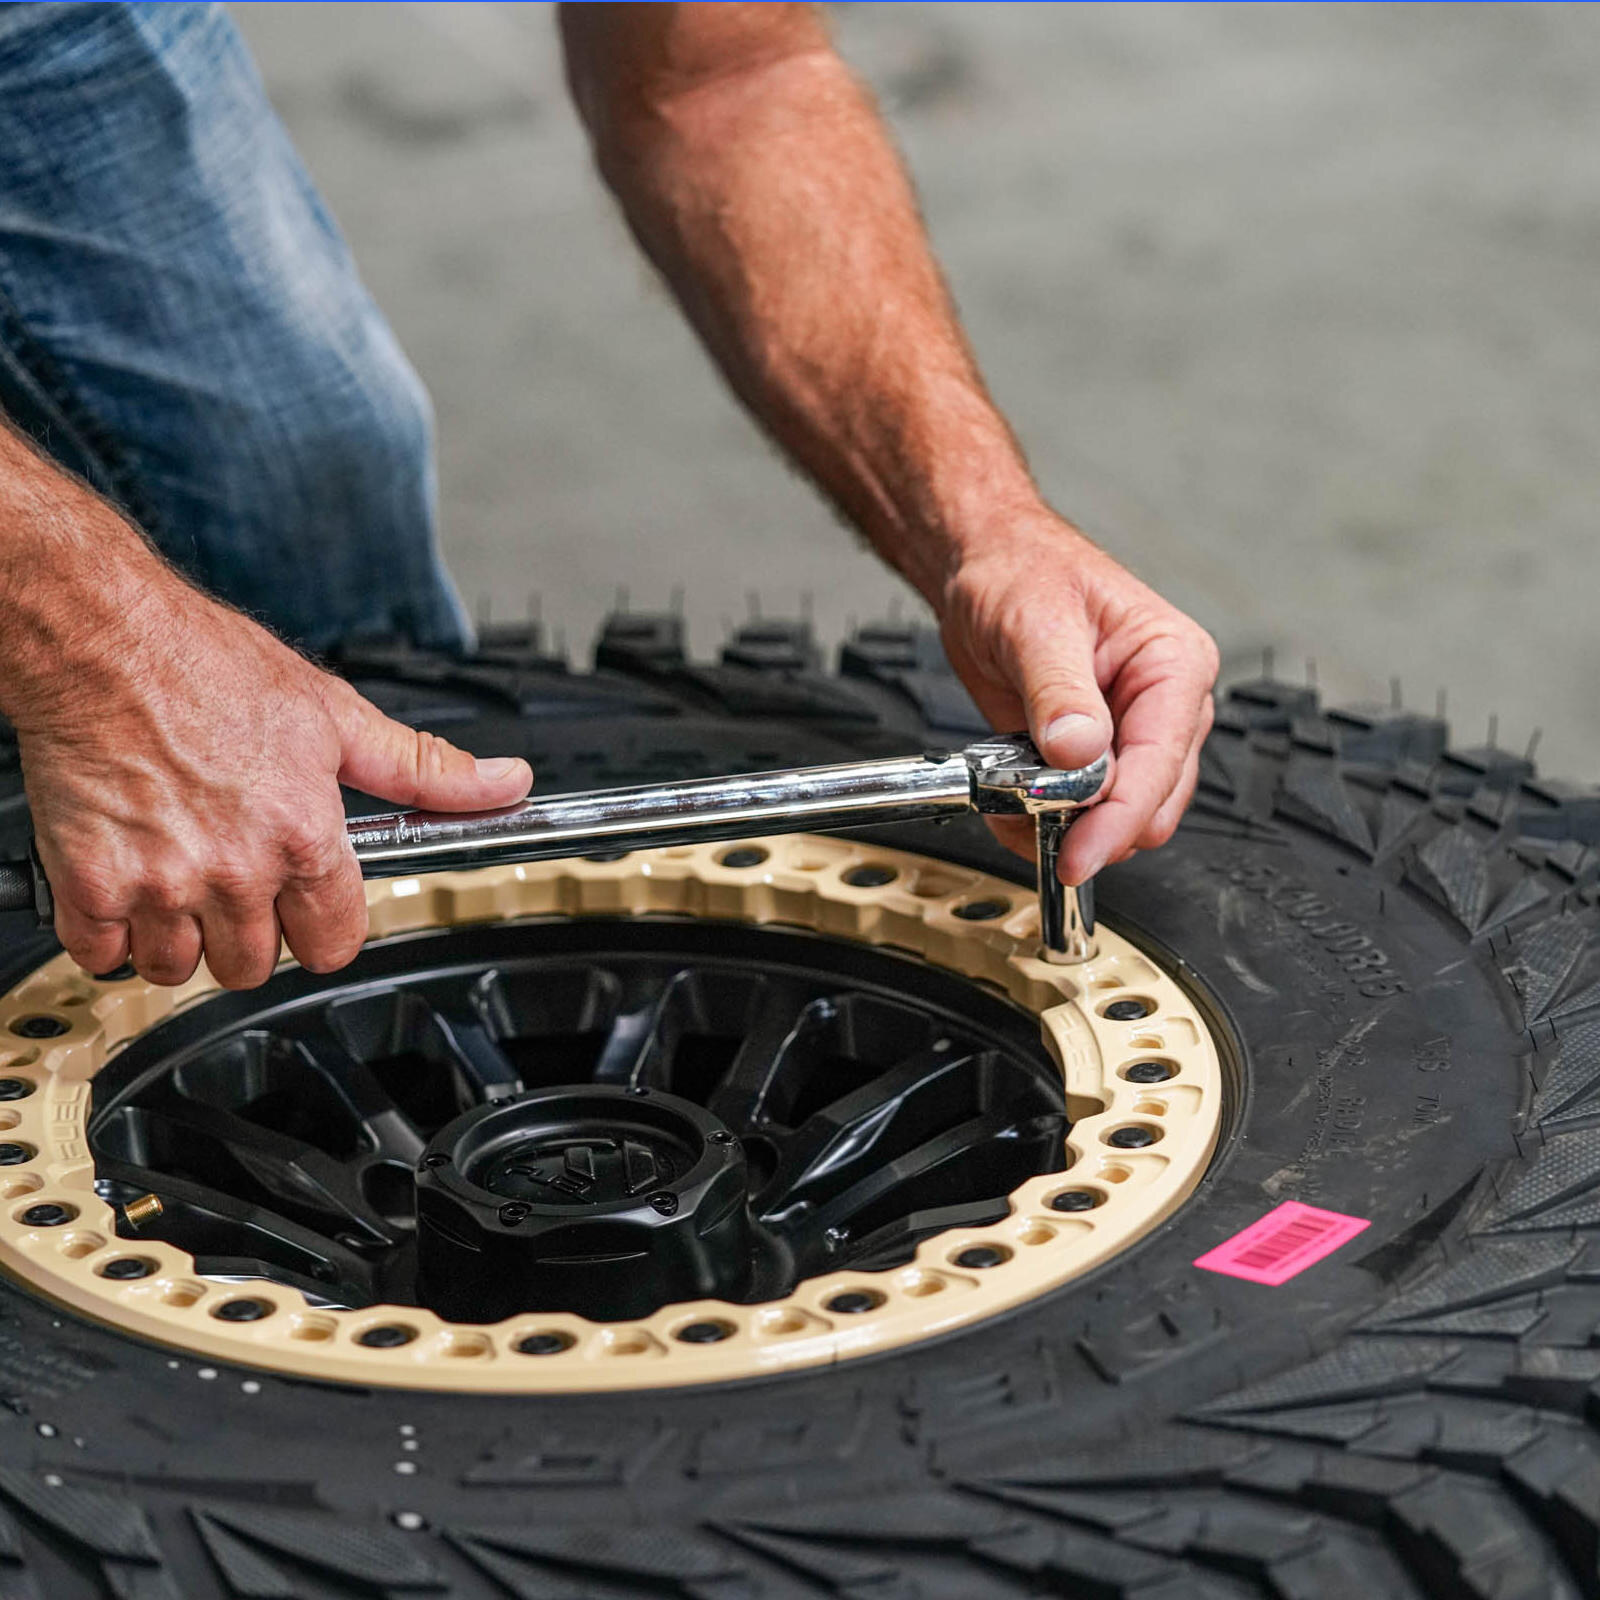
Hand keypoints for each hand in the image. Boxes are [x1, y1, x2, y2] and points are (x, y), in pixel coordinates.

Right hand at [15, 578, 531, 989]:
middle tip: (235, 875)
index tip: (305, 901)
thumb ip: (424, 769)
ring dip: (181, 936)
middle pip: (256, 965)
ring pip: (181, 969)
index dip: (322, 924)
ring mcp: (161, 884)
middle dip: (252, 931)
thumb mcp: (336, 715)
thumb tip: (506, 782)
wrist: (100, 636)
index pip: (335, 943)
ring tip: (180, 871)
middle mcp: (236, 870)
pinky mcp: (89, 886)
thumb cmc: (205, 665)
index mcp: (304, 836)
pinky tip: (126, 880)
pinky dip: (111, 931)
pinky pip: (105, 956)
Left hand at [937, 511, 1218, 884]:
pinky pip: (1082, 812)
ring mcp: (1128, 736)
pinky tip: (1011, 810)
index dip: (1121, 816)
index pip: (1163, 760)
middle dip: (1097, 829)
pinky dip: (1045, 823)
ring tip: (1015, 810)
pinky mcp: (1090, 756)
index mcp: (1173, 663)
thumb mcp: (1036, 623)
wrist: (984, 565)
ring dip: (1068, 828)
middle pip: (1153, 803)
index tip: (1079, 851)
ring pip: (1121, 817)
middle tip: (1038, 833)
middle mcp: (1163, 706)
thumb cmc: (1022, 570)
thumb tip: (1079, 751)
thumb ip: (1059, 691)